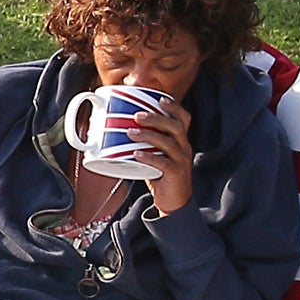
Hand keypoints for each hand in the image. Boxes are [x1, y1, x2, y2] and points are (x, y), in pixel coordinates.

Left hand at [139, 95, 198, 211]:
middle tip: (137, 115)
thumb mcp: (155, 154)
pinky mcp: (176, 174)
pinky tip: (136, 154)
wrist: (174, 202)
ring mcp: (182, 160)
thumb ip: (144, 143)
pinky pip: (163, 163)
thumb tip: (115, 131)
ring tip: (130, 132)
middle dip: (156, 118)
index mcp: (181, 140)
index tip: (159, 98)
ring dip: (148, 135)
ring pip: (168, 142)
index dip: (174, 107)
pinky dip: (149, 157)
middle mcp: (184, 147)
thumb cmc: (161, 175)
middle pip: (175, 126)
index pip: (184, 118)